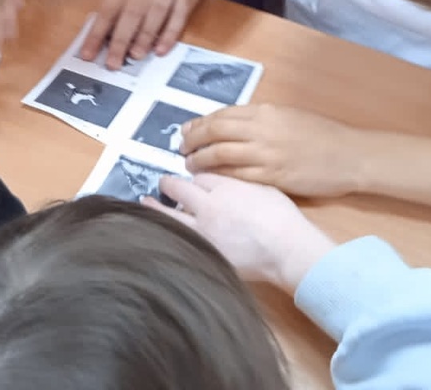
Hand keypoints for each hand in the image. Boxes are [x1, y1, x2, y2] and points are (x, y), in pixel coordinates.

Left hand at [60, 0, 205, 69]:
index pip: (107, 13)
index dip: (96, 35)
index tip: (86, 55)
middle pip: (130, 19)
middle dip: (120, 42)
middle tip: (112, 64)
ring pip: (154, 20)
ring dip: (145, 38)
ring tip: (135, 56)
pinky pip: (177, 19)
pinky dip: (170, 34)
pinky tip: (162, 50)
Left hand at [145, 173, 334, 291]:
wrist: (286, 249)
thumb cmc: (282, 218)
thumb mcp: (263, 188)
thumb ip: (240, 184)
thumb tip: (226, 185)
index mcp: (225, 187)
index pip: (200, 177)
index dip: (196, 178)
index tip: (194, 181)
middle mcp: (208, 206)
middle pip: (179, 190)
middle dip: (169, 185)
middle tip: (162, 183)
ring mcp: (203, 232)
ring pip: (171, 217)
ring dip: (156, 209)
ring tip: (145, 203)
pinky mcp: (204, 253)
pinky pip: (180, 241)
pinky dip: (170, 235)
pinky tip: (162, 234)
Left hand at [182, 104, 363, 197]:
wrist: (350, 155)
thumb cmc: (323, 134)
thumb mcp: (289, 115)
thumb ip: (261, 119)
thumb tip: (231, 126)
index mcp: (266, 111)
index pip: (222, 115)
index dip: (200, 124)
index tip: (186, 130)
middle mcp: (262, 130)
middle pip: (215, 133)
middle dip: (193, 141)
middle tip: (180, 149)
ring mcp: (266, 154)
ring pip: (221, 156)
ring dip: (200, 161)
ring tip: (190, 167)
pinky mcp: (272, 177)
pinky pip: (237, 177)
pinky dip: (219, 178)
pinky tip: (210, 182)